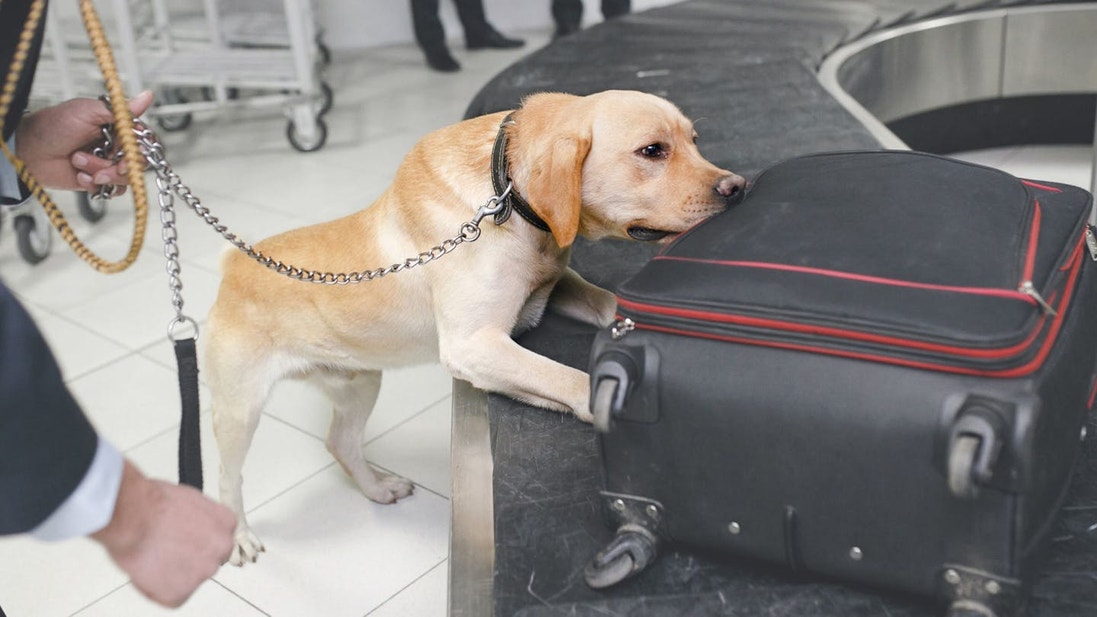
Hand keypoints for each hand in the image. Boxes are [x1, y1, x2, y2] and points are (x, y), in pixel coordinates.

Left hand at [13, 91, 153, 193]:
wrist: (28, 151)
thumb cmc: (53, 126)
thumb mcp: (87, 111)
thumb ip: (121, 110)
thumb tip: (147, 96)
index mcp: (116, 127)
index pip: (144, 140)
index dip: (140, 149)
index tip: (129, 152)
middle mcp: (114, 146)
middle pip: (138, 163)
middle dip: (121, 166)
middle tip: (106, 164)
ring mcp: (107, 164)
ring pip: (125, 178)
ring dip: (102, 173)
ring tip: (80, 162)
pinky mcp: (98, 181)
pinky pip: (111, 190)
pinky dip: (95, 184)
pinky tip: (79, 175)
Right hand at [91, 460, 235, 606]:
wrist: (134, 515)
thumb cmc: (152, 501)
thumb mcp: (188, 500)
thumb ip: (199, 519)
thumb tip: (190, 526)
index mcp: (226, 523)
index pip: (216, 540)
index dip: (194, 540)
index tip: (179, 537)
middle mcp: (222, 549)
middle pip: (206, 560)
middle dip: (187, 558)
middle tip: (163, 549)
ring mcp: (203, 573)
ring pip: (188, 579)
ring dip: (171, 572)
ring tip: (150, 555)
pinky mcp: (180, 593)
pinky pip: (169, 596)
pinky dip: (155, 588)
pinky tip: (145, 569)